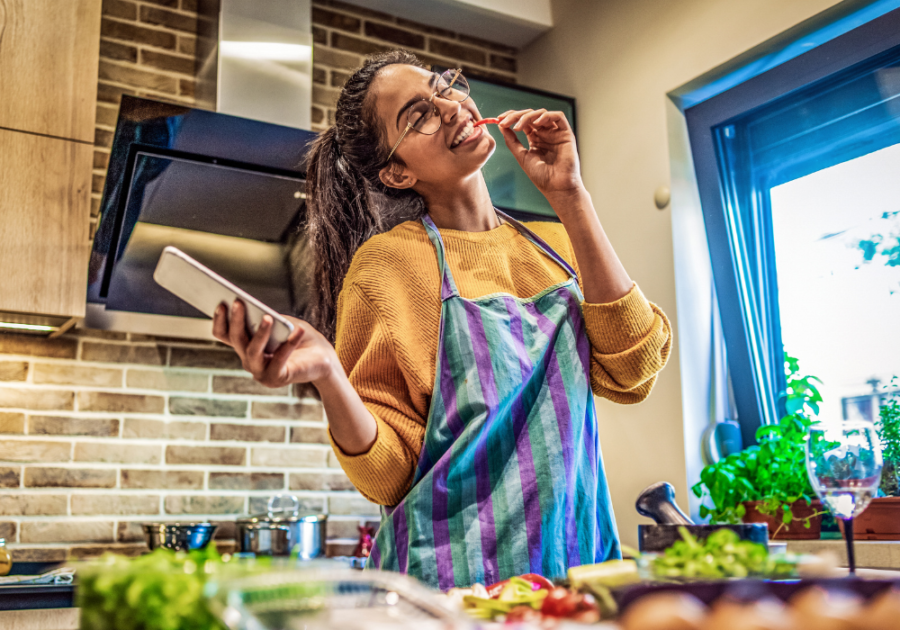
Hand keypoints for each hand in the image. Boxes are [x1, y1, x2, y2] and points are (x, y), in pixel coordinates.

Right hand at [212, 300, 337, 388]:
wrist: (323, 358)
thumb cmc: (300, 336)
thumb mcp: (283, 322)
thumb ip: (269, 319)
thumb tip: (258, 314)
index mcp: (246, 345)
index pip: (224, 334)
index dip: (219, 320)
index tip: (221, 303)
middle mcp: (248, 360)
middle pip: (236, 339)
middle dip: (236, 320)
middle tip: (238, 302)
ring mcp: (260, 372)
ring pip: (252, 351)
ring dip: (260, 333)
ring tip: (268, 317)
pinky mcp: (276, 378)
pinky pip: (279, 360)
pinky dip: (289, 344)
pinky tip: (298, 330)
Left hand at [497, 109, 584, 202]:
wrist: (556, 187)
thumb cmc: (541, 177)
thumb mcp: (522, 157)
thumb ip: (512, 141)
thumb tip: (501, 126)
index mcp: (535, 139)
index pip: (523, 122)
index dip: (511, 117)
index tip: (499, 120)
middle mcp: (545, 134)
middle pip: (531, 115)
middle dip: (516, 115)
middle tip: (505, 121)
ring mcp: (555, 133)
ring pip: (542, 113)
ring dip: (528, 116)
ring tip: (518, 127)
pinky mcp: (566, 134)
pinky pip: (558, 116)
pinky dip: (546, 116)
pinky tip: (536, 123)